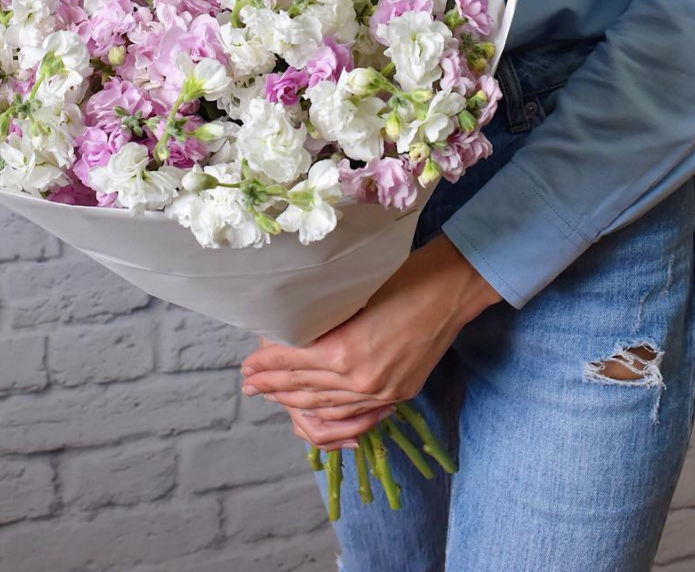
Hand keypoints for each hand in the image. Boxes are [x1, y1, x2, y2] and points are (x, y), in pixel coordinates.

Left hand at [240, 235, 501, 449]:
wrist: (448, 290)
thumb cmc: (400, 277)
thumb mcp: (349, 293)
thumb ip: (321, 320)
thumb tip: (289, 329)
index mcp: (342, 350)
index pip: (290, 362)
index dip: (265, 365)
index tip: (246, 366)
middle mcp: (358, 379)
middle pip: (304, 388)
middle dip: (272, 387)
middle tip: (249, 385)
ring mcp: (380, 392)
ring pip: (327, 406)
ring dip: (295, 402)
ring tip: (273, 397)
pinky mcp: (396, 395)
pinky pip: (355, 416)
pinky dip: (330, 417)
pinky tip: (314, 415)